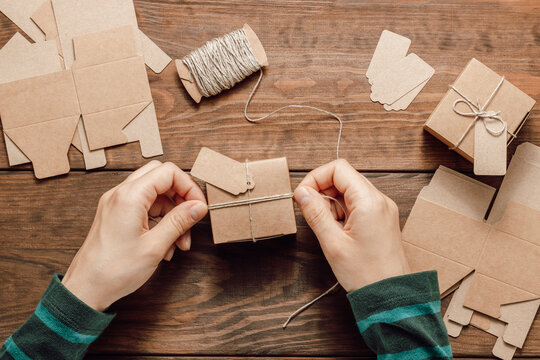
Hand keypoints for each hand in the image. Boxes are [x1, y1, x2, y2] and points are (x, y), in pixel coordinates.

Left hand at [62, 161, 207, 310]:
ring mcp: (116, 204)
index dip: (189, 187)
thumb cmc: (114, 271)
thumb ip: (179, 221)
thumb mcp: (155, 246)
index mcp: (129, 196)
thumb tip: (198, 207)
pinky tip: (165, 245)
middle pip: (161, 178)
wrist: (85, 290)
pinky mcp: (116, 215)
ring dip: (172, 214)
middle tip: (191, 218)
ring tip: (180, 242)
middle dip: (180, 198)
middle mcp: (120, 194)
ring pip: (155, 195)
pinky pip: (145, 208)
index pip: (168, 172)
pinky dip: (159, 222)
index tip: (199, 207)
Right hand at [294, 159, 409, 291]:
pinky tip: (338, 230)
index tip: (303, 195)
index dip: (316, 177)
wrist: (391, 296)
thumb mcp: (333, 243)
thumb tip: (302, 193)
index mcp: (369, 201)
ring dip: (332, 202)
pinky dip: (342, 211)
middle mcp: (379, 200)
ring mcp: (382, 209)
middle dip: (322, 190)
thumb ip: (316, 213)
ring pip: (350, 190)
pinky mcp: (381, 218)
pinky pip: (358, 203)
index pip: (338, 169)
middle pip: (344, 177)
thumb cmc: (366, 274)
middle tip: (310, 211)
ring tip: (327, 226)